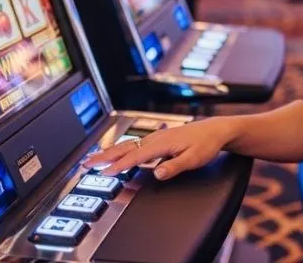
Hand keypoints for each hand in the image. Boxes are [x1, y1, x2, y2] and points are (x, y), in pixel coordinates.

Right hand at [83, 117, 234, 180]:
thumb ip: (175, 167)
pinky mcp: (159, 138)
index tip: (104, 173)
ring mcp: (157, 137)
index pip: (136, 157)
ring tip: (94, 158)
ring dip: (110, 151)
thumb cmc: (206, 144)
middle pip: (126, 148)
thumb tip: (157, 173)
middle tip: (86, 163)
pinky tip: (118, 152)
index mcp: (162, 144)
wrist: (216, 130)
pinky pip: (136, 144)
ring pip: (129, 145)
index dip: (119, 165)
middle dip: (105, 155)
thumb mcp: (194, 159)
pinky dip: (122, 148)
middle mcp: (156, 138)